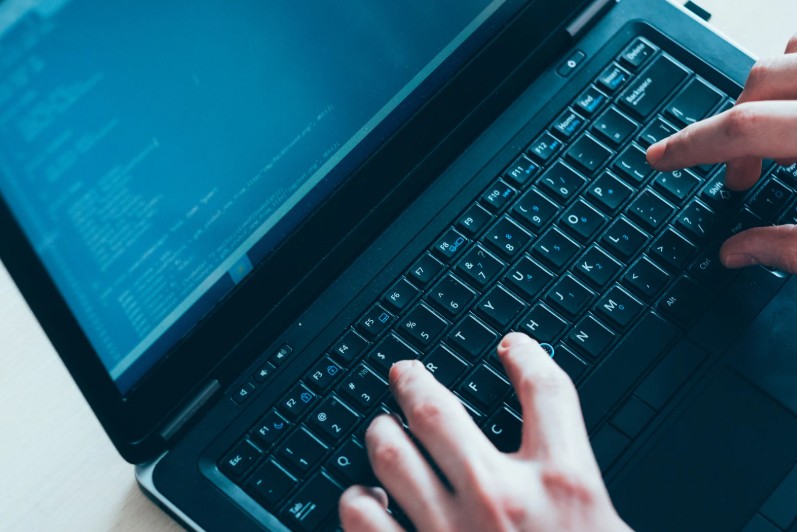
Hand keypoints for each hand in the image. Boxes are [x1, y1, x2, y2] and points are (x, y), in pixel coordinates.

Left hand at [338, 333, 629, 530]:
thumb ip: (584, 499)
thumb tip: (566, 471)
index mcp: (563, 483)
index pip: (547, 389)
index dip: (527, 355)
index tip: (512, 345)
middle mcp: (501, 495)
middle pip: (440, 408)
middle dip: (414, 380)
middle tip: (403, 372)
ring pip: (390, 454)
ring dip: (379, 435)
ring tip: (379, 427)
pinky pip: (363, 521)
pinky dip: (356, 503)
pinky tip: (361, 499)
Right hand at [646, 33, 796, 272]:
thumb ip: (790, 248)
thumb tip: (737, 254)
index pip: (742, 128)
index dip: (690, 145)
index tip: (659, 158)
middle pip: (758, 84)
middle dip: (732, 128)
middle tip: (744, 176)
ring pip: (789, 52)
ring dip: (768, 89)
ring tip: (779, 133)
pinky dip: (795, 69)